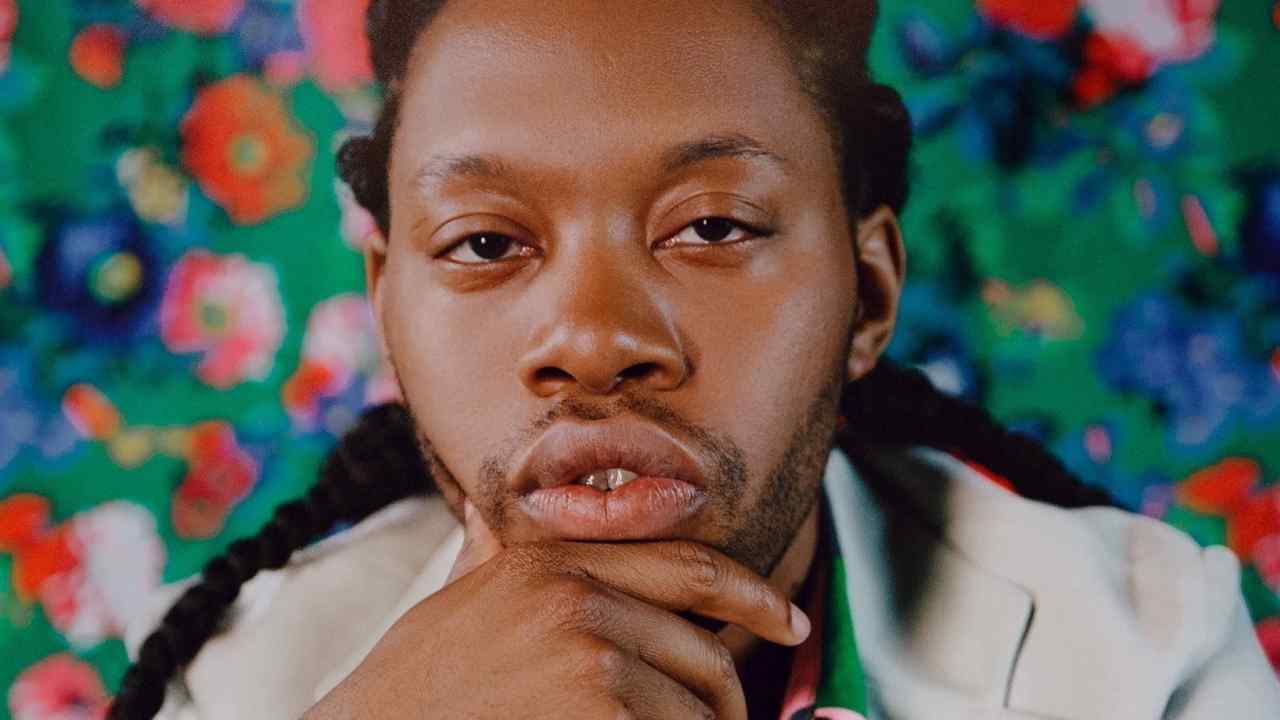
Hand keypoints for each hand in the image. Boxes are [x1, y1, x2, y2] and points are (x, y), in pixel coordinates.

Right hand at [304, 500, 809, 718]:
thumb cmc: (411, 685)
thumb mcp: (455, 600)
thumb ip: (487, 555)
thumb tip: (487, 512)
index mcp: (554, 559)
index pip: (690, 566)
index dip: (752, 594)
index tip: (787, 619)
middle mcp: (578, 594)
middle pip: (706, 649)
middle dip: (726, 696)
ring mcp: (588, 653)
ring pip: (699, 705)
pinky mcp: (596, 711)